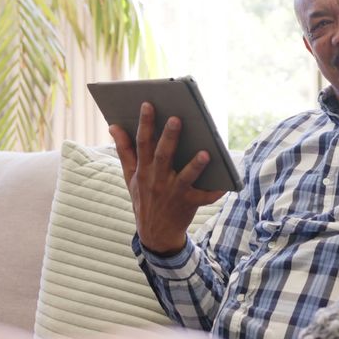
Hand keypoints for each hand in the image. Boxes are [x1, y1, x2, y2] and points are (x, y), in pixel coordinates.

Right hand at [110, 102, 225, 253]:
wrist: (155, 234)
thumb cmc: (145, 198)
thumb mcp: (130, 176)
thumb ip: (124, 150)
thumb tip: (113, 126)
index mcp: (143, 170)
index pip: (142, 143)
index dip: (144, 123)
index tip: (147, 104)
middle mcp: (157, 180)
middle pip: (163, 156)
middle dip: (169, 138)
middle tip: (177, 118)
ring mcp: (174, 193)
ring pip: (185, 178)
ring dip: (195, 166)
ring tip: (205, 152)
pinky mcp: (189, 204)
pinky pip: (204, 198)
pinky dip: (214, 192)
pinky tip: (225, 183)